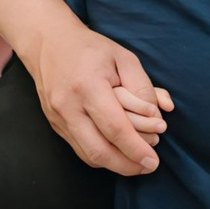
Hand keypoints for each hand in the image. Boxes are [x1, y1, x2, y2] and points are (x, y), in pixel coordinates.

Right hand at [33, 23, 172, 175]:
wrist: (49, 42)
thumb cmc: (91, 49)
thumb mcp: (124, 57)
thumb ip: (143, 87)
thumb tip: (160, 115)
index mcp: (87, 85)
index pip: (115, 128)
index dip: (136, 149)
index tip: (154, 161)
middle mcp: (68, 105)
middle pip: (99, 151)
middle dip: (127, 166)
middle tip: (148, 166)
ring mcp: (58, 117)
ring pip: (88, 156)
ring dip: (115, 165)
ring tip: (136, 162)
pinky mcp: (54, 124)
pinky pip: (79, 149)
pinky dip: (101, 156)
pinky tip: (117, 152)